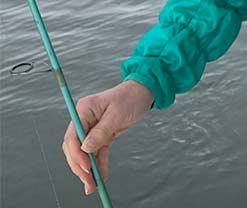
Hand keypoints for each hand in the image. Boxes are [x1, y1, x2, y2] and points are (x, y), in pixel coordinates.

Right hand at [62, 80, 153, 195]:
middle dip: (80, 166)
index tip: (86, 167)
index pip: (72, 136)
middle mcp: (85, 119)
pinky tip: (101, 176)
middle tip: (88, 181)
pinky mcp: (101, 134)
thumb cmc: (131, 97)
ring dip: (88, 169)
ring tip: (93, 185)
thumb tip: (85, 149)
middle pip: (75, 147)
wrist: (144, 92)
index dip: (76, 154)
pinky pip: (97, 152)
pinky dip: (98, 164)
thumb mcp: (117, 114)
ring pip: (84, 153)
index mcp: (84, 110)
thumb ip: (101, 132)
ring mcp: (92, 127)